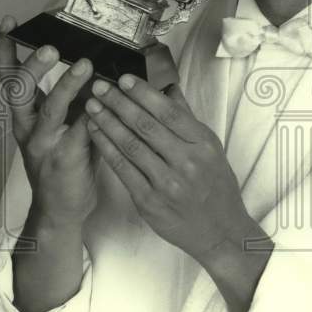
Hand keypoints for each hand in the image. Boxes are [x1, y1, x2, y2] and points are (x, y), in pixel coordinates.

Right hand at [0, 16, 97, 225]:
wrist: (63, 209)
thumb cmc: (68, 160)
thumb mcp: (65, 122)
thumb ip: (75, 95)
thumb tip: (97, 60)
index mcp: (26, 114)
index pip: (9, 76)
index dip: (6, 50)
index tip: (9, 23)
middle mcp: (28, 126)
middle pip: (19, 90)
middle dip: (32, 67)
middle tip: (49, 47)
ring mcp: (43, 144)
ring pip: (50, 110)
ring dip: (66, 86)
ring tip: (84, 66)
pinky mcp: (64, 160)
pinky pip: (77, 133)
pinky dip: (90, 115)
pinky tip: (102, 102)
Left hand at [84, 74, 260, 263]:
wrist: (219, 231)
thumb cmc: (216, 187)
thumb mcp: (211, 149)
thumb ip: (188, 120)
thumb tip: (170, 89)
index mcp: (203, 145)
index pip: (169, 112)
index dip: (143, 94)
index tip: (123, 79)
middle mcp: (186, 162)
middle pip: (146, 126)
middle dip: (119, 103)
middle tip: (100, 87)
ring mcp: (167, 183)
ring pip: (130, 145)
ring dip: (107, 122)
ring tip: (92, 106)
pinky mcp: (149, 201)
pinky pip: (122, 169)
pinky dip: (106, 148)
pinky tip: (95, 133)